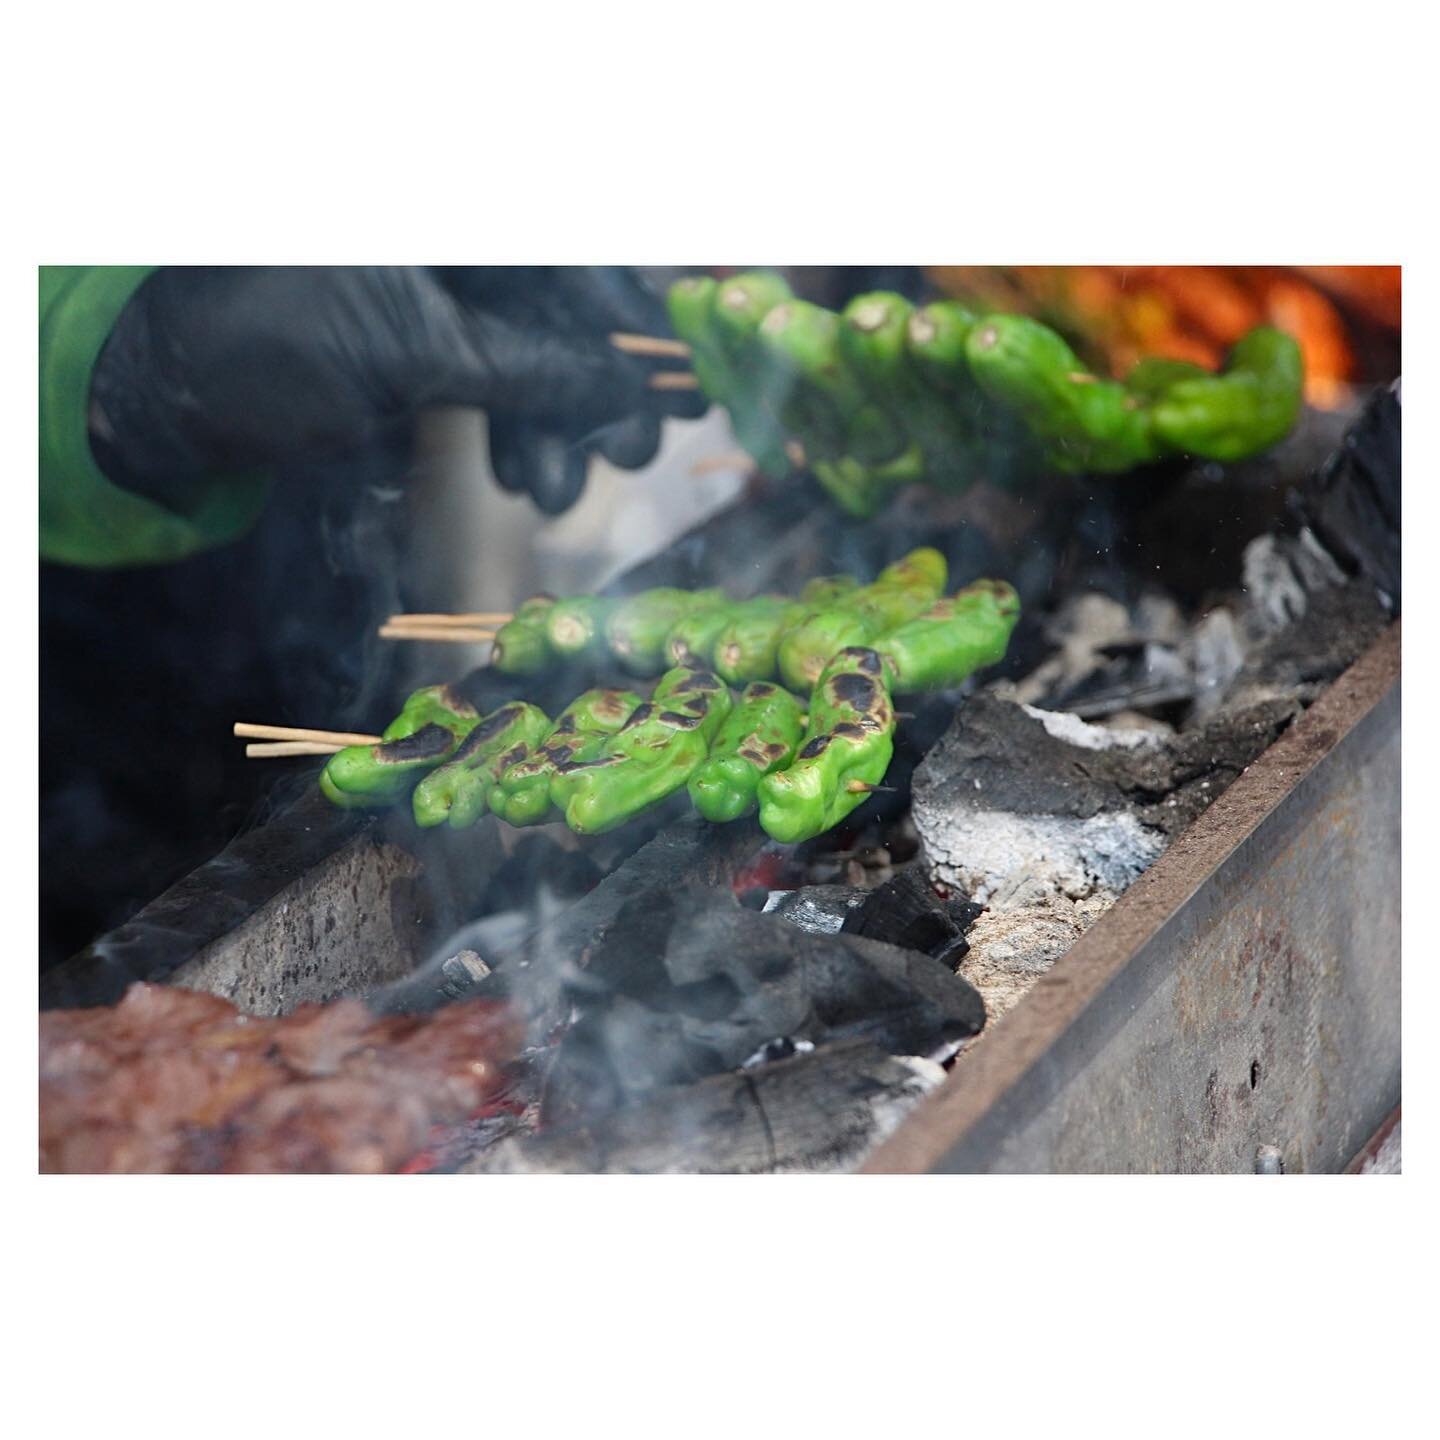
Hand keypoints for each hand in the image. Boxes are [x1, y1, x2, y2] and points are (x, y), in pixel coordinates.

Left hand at [90, 266, 703, 514]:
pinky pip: (500, 391)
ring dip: (559, 435)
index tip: (683, 373)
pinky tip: (523, 481)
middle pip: (564, 313)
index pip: (570, 261)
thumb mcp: (413, 351)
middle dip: (600, 393)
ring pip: (536, 363)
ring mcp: (443, 301)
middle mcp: (457, 254)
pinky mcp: (428, 353)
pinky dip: (519, 440)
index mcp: (456, 226)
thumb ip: (528, 365)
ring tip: (555, 494)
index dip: (632, 316)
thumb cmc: (274, 343)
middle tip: (635, 454)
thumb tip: (622, 383)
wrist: (177, 395)